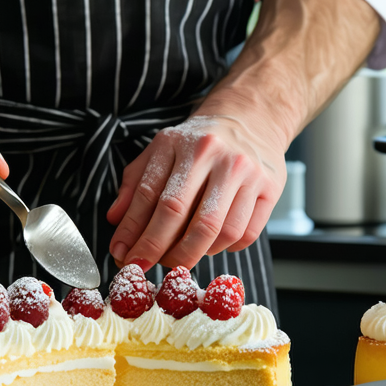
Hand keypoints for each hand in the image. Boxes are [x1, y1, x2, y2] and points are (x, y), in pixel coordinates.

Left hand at [106, 114, 285, 269]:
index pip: (150, 195)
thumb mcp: (161, 151)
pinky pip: (245, 234)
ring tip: (181, 255)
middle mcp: (213, 154)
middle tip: (147, 267)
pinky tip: (213, 243)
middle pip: (182, 215)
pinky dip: (226, 248)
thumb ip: (135, 183)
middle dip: (159, 250)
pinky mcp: (270, 187)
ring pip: (217, 231)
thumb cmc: (198, 142)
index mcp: (179, 143)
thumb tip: (115, 220)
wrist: (251, 118)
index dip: (133, 231)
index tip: (122, 256)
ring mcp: (245, 171)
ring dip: (194, 254)